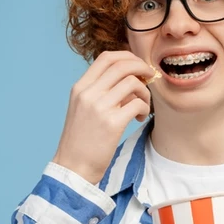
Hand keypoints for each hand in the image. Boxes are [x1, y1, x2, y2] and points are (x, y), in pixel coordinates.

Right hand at [52, 50, 155, 184]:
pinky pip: (137, 104)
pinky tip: (139, 118)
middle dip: (142, 68)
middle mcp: (88, 93)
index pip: (106, 57)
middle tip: (150, 79)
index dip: (127, 57)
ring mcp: (99, 107)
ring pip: (133, 83)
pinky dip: (144, 108)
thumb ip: (101, 91)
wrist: (73, 167)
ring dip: (144, 92)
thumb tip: (130, 79)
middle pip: (122, 65)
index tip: (138, 66)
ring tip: (142, 106)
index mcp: (80, 87)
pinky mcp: (112, 123)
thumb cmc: (82, 140)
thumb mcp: (83, 108)